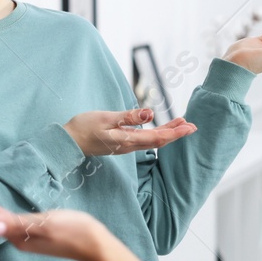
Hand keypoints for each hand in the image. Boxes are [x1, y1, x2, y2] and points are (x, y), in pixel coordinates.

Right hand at [64, 108, 195, 156]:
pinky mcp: (121, 143)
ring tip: (181, 125)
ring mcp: (125, 146)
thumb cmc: (84, 127)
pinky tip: (160, 129)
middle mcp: (129, 146)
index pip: (157, 137)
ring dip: (168, 133)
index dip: (175, 132)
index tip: (189, 127)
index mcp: (127, 140)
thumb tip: (150, 114)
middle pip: (159, 141)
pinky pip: (144, 140)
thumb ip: (129, 117)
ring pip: (152, 141)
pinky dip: (157, 134)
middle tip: (192, 126)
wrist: (68, 142)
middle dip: (176, 134)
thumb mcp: (106, 118)